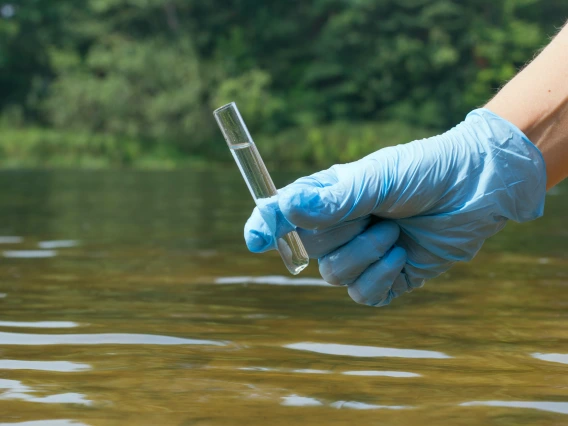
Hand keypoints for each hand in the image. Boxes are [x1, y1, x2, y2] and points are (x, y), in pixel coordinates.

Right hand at [245, 109, 546, 305]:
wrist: (476, 188)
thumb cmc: (425, 169)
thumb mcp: (378, 177)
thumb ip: (333, 197)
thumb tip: (285, 207)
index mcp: (328, 196)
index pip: (283, 215)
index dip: (265, 227)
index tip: (255, 240)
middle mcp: (340, 226)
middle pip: (308, 249)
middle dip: (339, 235)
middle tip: (373, 214)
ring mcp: (363, 253)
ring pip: (334, 275)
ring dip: (366, 254)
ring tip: (395, 230)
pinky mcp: (387, 277)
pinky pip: (363, 294)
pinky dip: (381, 277)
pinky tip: (402, 255)